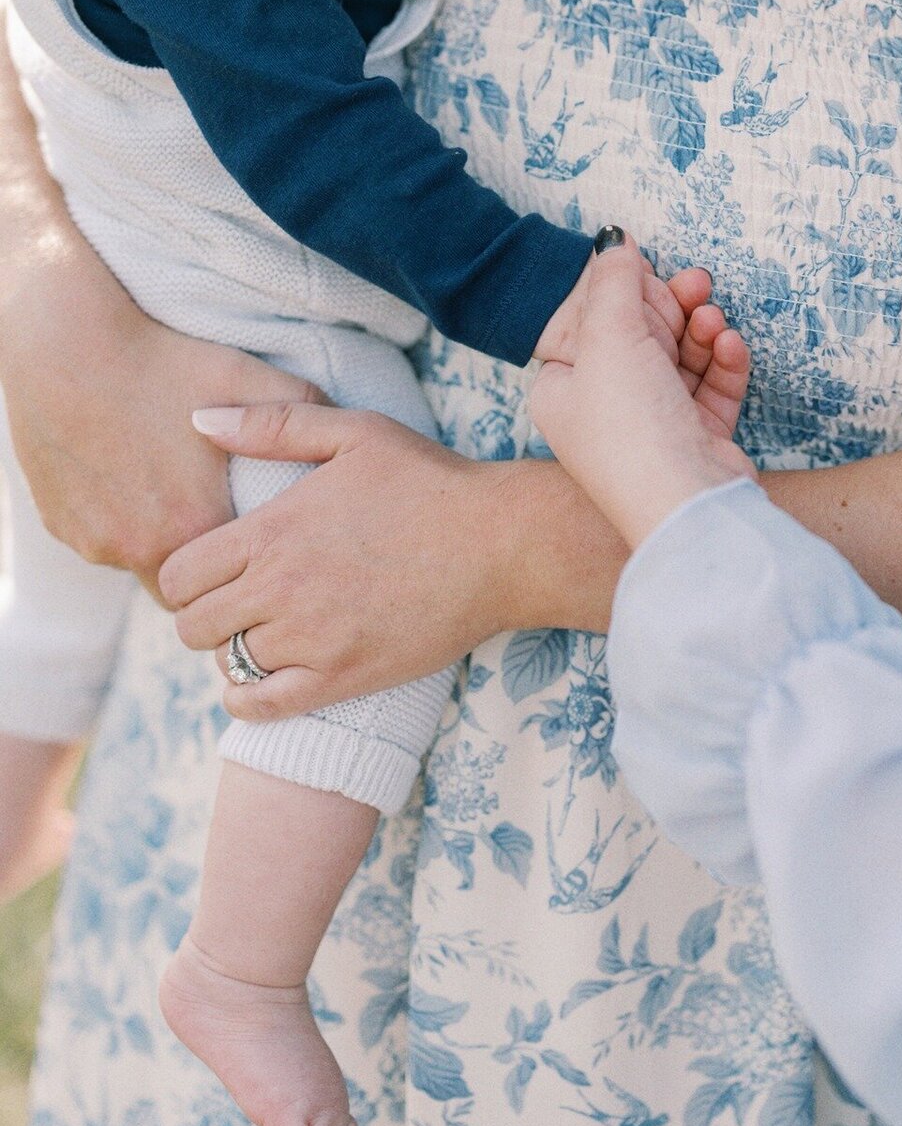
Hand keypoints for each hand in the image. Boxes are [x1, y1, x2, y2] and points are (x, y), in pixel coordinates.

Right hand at [1, 271, 322, 596]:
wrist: (66, 345)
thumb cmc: (161, 361)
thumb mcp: (244, 377)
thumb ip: (302, 415)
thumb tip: (345, 444)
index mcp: (193, 526)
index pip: (232, 590)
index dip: (247, 574)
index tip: (258, 556)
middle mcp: (139, 550)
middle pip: (184, 590)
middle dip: (205, 572)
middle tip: (217, 531)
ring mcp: (94, 542)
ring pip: (138, 566)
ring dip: (158, 543)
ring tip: (169, 493)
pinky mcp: (61, 528)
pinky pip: (100, 542)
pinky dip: (118, 522)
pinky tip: (130, 478)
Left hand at [159, 409, 515, 719]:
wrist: (499, 545)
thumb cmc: (429, 481)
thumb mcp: (354, 432)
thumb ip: (272, 424)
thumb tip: (198, 420)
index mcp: (272, 530)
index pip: (178, 573)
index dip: (185, 574)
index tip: (211, 570)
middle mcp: (281, 588)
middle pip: (192, 625)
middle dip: (203, 613)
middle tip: (234, 602)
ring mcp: (311, 638)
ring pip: (227, 664)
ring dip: (235, 650)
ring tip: (263, 630)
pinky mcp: (342, 677)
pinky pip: (262, 706)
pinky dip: (248, 699)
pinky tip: (262, 678)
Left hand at [530, 228, 754, 547]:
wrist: (687, 503)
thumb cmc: (630, 428)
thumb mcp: (609, 338)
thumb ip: (612, 282)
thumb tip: (612, 239)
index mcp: (564, 390)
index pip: (590, 323)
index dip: (622, 292)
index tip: (648, 269)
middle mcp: (604, 409)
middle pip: (641, 336)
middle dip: (673, 307)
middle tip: (697, 283)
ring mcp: (652, 425)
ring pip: (681, 358)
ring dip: (701, 332)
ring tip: (715, 320)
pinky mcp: (696, 437)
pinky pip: (710, 385)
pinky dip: (722, 362)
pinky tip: (730, 345)